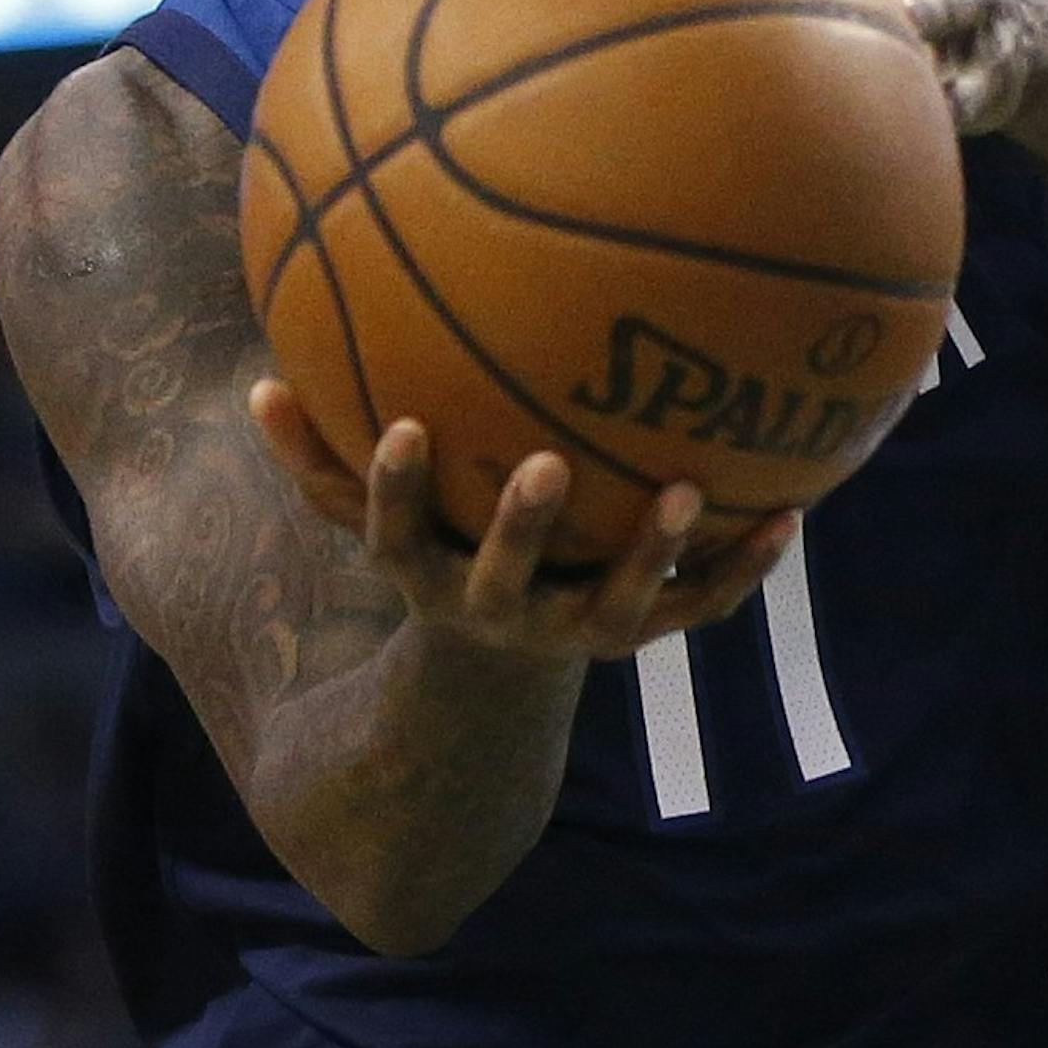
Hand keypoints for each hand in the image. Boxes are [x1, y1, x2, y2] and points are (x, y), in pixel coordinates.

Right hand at [250, 382, 797, 662]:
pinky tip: (790, 514)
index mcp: (430, 576)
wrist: (506, 664)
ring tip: (689, 490)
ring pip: (619, 603)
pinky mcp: (643, 633)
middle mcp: (502, 611)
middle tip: (545, 462)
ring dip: (652, 551)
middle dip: (523, 526)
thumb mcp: (374, 519)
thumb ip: (315, 460)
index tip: (403, 426)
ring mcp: (578, 630)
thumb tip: (257, 383)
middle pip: (508, 575)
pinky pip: (698, 606)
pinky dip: (741, 568)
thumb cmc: (438, 556)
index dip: (395, 489)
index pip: (395, 536)